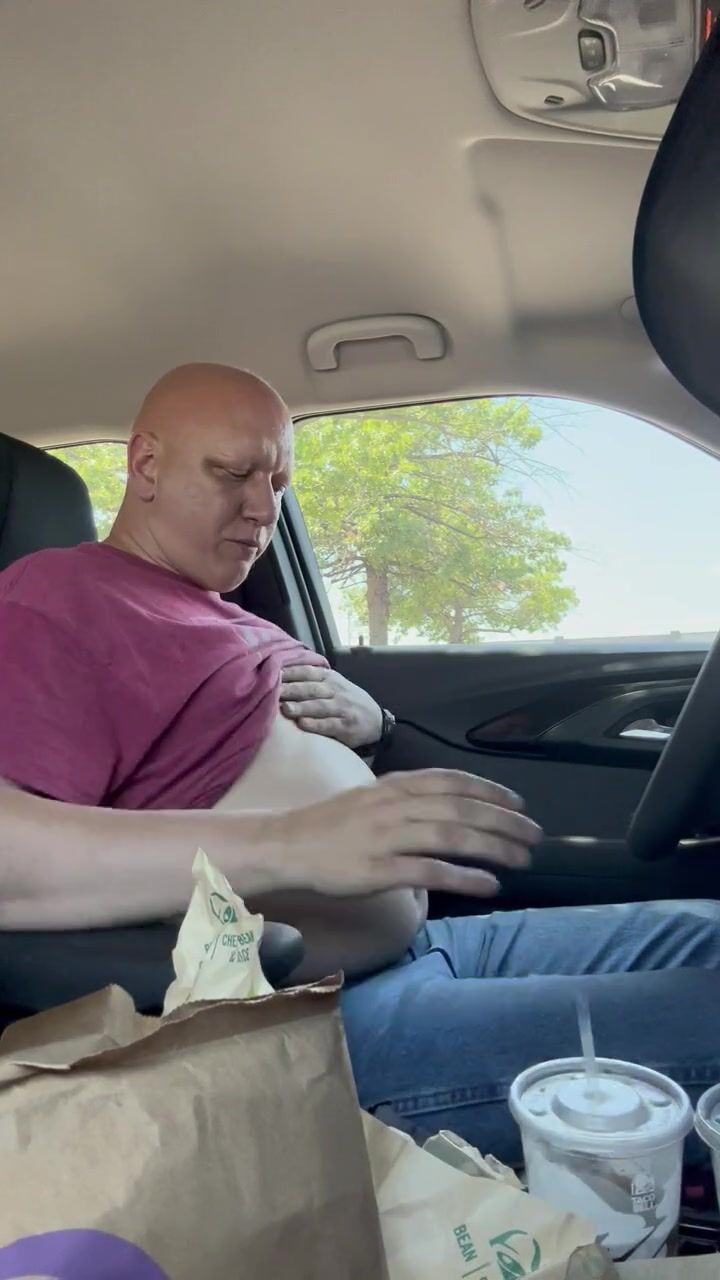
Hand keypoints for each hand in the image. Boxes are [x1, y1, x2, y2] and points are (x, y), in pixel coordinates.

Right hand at [258, 769, 542, 897]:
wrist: (286, 846)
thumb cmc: (331, 826)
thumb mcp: (372, 799)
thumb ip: (408, 801)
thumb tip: (448, 812)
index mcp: (394, 787)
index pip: (452, 781)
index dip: (489, 791)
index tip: (518, 804)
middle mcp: (395, 806)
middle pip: (460, 808)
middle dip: (503, 821)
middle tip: (534, 835)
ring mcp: (386, 837)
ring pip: (451, 836)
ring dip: (493, 847)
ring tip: (522, 859)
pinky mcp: (378, 869)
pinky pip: (429, 872)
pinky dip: (464, 877)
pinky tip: (489, 885)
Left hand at [280, 665, 382, 749]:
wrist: (377, 721)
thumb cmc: (348, 701)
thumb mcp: (336, 684)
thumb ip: (314, 679)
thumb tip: (282, 672)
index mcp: (331, 678)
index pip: (308, 672)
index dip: (290, 673)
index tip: (272, 674)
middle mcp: (337, 691)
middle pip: (311, 689)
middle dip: (291, 690)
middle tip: (273, 692)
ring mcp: (343, 709)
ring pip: (319, 706)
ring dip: (301, 707)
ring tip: (285, 708)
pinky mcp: (346, 727)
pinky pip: (329, 725)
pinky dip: (315, 725)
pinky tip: (302, 725)